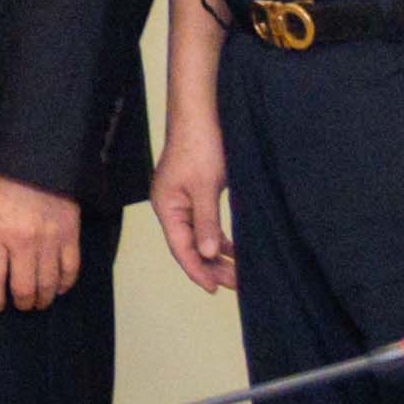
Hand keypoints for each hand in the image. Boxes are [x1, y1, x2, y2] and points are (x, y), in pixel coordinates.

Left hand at [0, 175, 83, 313]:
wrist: (39, 160)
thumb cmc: (7, 181)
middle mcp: (23, 242)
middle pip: (23, 288)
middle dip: (22, 302)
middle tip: (22, 305)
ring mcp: (49, 241)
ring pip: (48, 284)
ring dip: (43, 298)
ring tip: (40, 302)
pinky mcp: (70, 236)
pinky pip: (70, 269)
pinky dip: (66, 283)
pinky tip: (60, 288)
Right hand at [149, 121, 235, 293]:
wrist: (200, 115)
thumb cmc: (200, 146)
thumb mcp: (207, 187)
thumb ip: (207, 222)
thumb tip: (208, 253)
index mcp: (167, 207)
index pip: (181, 248)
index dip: (197, 270)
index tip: (214, 289)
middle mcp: (172, 207)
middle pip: (189, 245)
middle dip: (211, 266)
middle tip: (235, 284)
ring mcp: (182, 201)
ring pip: (199, 236)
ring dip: (216, 254)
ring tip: (237, 272)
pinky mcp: (195, 193)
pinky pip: (205, 224)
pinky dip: (218, 238)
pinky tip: (233, 249)